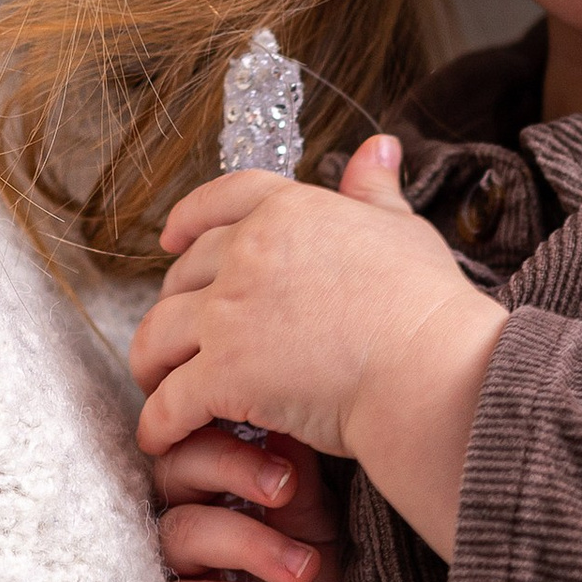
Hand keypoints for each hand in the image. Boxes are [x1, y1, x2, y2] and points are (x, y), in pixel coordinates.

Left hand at [131, 139, 506, 556]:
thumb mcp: (403, 230)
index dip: (188, 220)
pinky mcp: (223, 374)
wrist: (430, 367)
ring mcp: (229, 313)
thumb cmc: (428, 305)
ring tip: (159, 384)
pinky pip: (171, 401)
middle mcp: (248, 253)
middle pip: (183, 273)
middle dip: (175, 302)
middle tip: (179, 333)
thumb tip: (380, 146)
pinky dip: (160, 422)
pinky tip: (162, 436)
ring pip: (158, 333)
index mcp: (288, 212)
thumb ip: (377, 190)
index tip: (172, 239)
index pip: (220, 200)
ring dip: (151, 362)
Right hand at [150, 426, 359, 581]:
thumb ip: (297, 477)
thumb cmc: (316, 576)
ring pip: (178, 535)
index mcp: (213, 478)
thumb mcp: (319, 520)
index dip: (227, 431)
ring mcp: (172, 569)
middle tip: (285, 488)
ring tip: (303, 568)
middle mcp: (182, 514)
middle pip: (173, 470)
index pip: (195, 433)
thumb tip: (286, 424)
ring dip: (246, 544)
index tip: (285, 447)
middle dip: (232, 470)